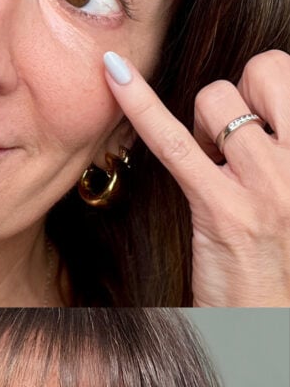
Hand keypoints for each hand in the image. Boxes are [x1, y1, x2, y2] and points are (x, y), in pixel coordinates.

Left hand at [103, 50, 289, 305]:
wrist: (268, 317)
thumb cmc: (279, 250)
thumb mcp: (289, 186)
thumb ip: (279, 143)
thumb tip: (250, 97)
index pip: (285, 70)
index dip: (259, 88)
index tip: (253, 122)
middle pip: (259, 72)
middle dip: (235, 94)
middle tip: (227, 140)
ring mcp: (267, 185)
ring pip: (216, 100)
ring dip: (201, 123)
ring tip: (210, 165)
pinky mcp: (221, 208)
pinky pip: (172, 141)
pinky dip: (139, 104)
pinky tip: (115, 74)